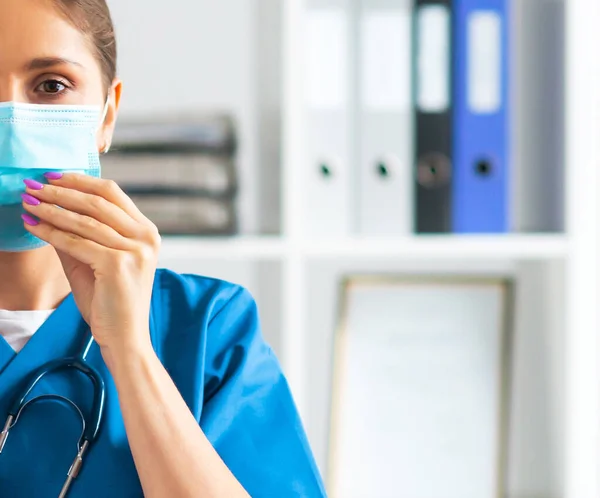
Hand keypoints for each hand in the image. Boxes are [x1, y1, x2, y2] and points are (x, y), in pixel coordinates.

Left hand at [21, 173, 160, 353]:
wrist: (124, 336)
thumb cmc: (110, 300)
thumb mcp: (95, 260)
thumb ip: (80, 233)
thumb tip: (48, 206)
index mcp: (146, 231)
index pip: (113, 193)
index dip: (80, 181)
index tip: (52, 177)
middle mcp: (146, 237)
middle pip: (99, 200)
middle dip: (61, 190)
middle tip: (32, 185)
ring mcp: (135, 250)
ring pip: (85, 219)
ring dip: (51, 208)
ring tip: (27, 201)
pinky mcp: (118, 264)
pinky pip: (76, 241)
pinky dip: (50, 232)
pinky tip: (32, 226)